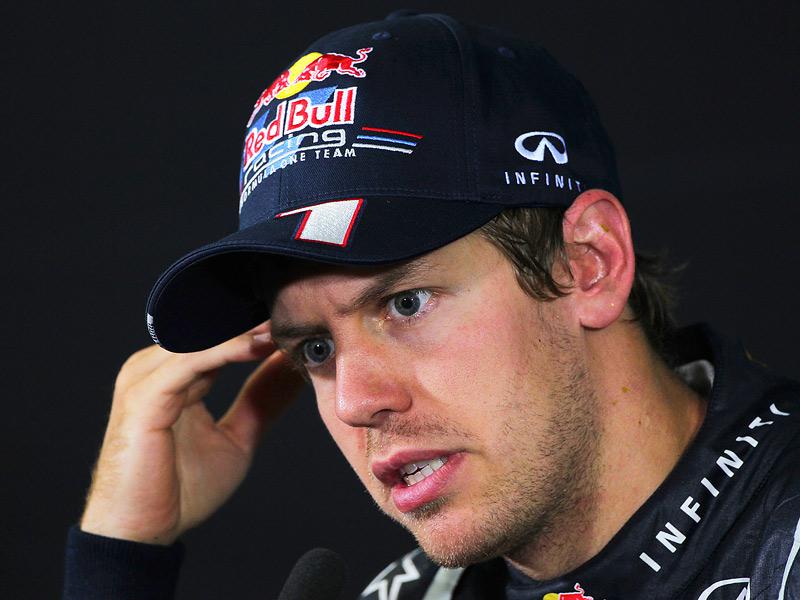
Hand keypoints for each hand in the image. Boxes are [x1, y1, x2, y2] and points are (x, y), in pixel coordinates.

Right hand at [80, 322, 303, 544]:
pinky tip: (257, 346)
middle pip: (208, 333)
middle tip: (295, 318)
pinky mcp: (143, 396)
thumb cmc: (181, 489)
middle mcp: (154, 370)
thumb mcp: (238, 436)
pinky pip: (188, 363)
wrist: (144, 532)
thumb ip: (261, 400)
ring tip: (281, 327)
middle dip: (253, 324)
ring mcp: (144, 380)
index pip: (218, 340)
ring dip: (244, 333)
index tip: (297, 327)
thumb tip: (291, 370)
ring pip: (200, 341)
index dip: (258, 332)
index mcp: (173, 377)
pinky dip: (225, 351)